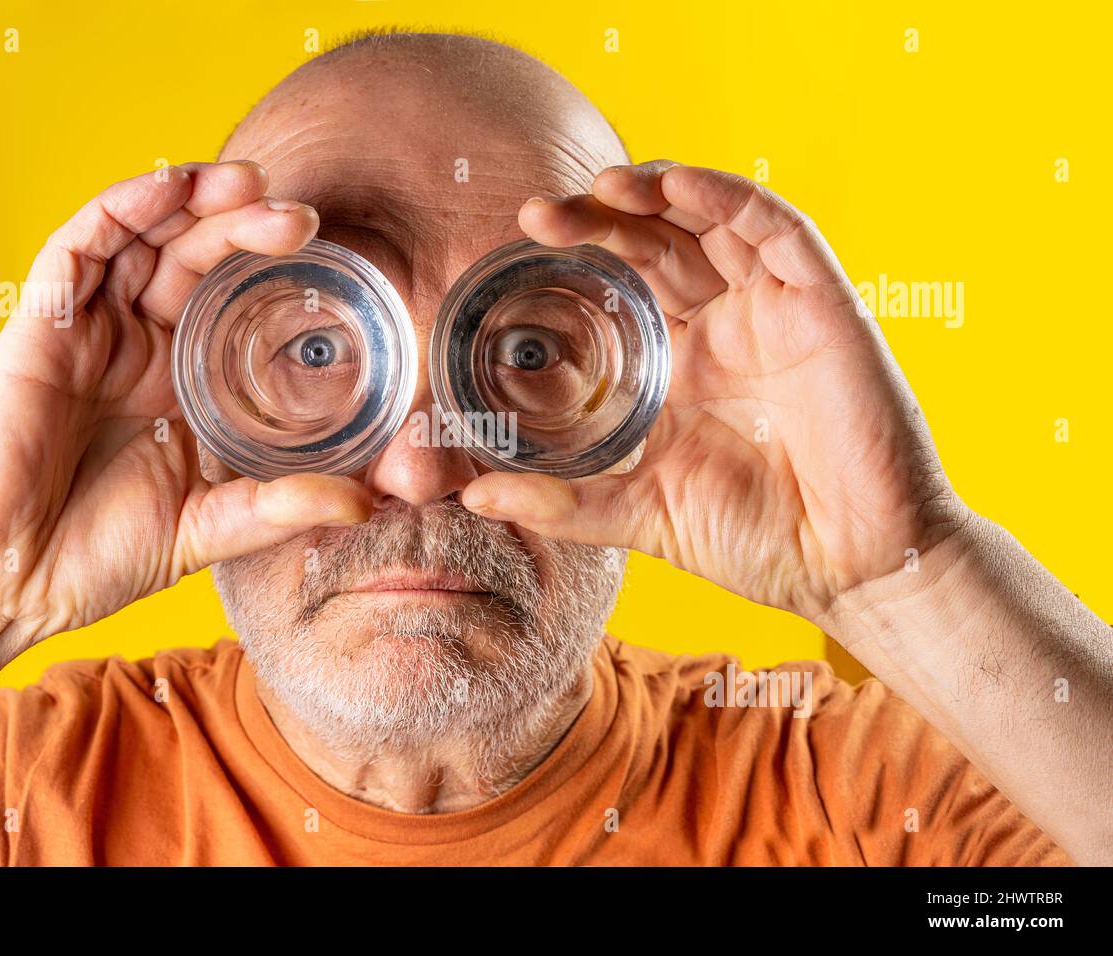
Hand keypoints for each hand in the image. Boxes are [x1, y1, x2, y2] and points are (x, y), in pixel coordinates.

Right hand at [0, 162, 370, 648]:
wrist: (3, 586)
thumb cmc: (97, 559)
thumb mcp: (209, 527)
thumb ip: (281, 508)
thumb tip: (368, 503)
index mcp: (179, 382)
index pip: (229, 298)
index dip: (271, 268)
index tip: (329, 256)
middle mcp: (138, 346)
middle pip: (194, 255)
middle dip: (245, 223)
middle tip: (300, 215)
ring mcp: (90, 332)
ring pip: (141, 236)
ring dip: (192, 198)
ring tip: (250, 183)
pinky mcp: (41, 328)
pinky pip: (78, 249)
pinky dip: (121, 211)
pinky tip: (166, 190)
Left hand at [460, 161, 968, 624]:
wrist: (853, 571)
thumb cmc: (756, 540)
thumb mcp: (639, 513)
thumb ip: (563, 503)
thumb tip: (474, 495)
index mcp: (683, 363)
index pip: (625, 283)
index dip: (578, 256)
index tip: (520, 248)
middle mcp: (726, 325)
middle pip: (659, 241)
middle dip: (601, 216)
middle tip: (541, 213)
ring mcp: (775, 311)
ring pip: (713, 220)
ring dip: (659, 191)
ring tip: (601, 186)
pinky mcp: (824, 308)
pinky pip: (778, 232)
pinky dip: (729, 200)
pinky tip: (679, 186)